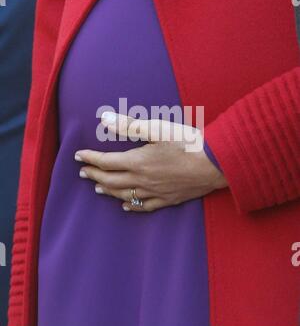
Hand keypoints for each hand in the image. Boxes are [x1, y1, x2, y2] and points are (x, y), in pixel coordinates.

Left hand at [75, 112, 227, 211]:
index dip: (90, 158)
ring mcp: (155, 192)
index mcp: (137, 162)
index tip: (78, 156)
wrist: (214, 164)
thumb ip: (130, 126)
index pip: (106, 161)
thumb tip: (105, 119)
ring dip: (108, 191)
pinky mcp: (168, 199)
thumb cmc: (187, 143)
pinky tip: (125, 206)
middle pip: (111, 180)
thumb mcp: (158, 129)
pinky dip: (131, 206)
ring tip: (97, 188)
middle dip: (94, 175)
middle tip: (83, 172)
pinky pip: (145, 206)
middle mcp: (142, 180)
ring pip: (124, 195)